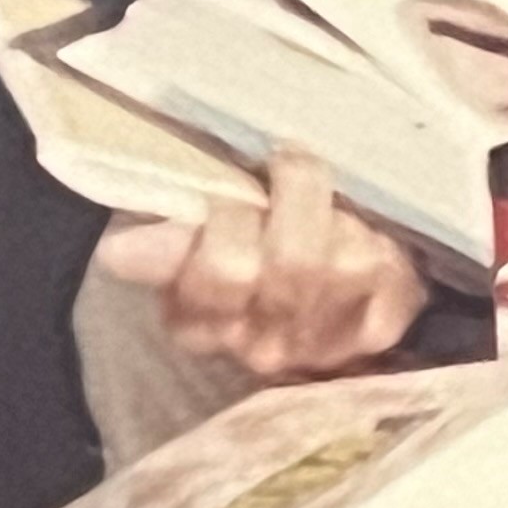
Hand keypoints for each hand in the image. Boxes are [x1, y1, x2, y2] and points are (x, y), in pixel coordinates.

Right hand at [93, 148, 426, 380]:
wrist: (318, 312)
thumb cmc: (245, 256)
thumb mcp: (190, 250)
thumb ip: (166, 244)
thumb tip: (118, 250)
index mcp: (200, 322)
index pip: (222, 268)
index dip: (232, 212)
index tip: (234, 183)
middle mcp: (263, 344)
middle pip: (294, 261)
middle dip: (296, 193)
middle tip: (289, 163)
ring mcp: (324, 343)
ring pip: (347, 263)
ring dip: (342, 218)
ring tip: (330, 203)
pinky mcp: (378, 333)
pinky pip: (389, 276)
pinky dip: (382, 243)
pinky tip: (367, 232)